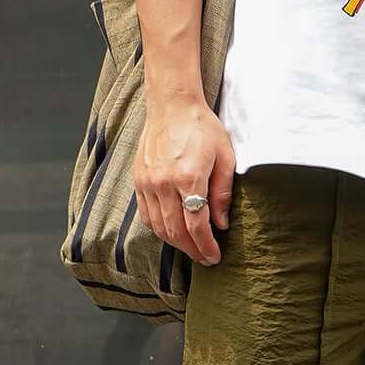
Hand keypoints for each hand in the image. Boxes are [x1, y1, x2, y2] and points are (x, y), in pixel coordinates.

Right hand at [135, 96, 235, 261]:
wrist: (172, 105)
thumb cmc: (202, 128)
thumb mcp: (225, 157)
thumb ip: (223, 193)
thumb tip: (221, 224)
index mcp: (188, 177)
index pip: (196, 225)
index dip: (206, 246)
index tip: (214, 256)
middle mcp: (164, 183)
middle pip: (176, 231)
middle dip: (192, 250)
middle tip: (205, 258)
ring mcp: (148, 182)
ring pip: (158, 227)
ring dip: (175, 243)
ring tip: (191, 249)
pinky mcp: (139, 180)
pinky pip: (146, 214)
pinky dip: (159, 228)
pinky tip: (172, 232)